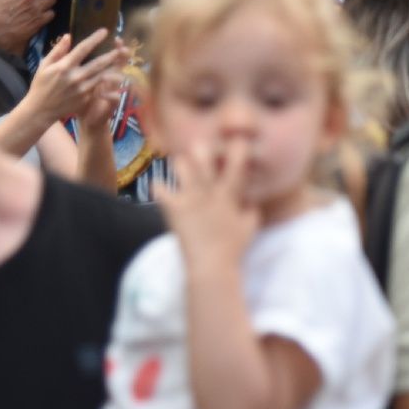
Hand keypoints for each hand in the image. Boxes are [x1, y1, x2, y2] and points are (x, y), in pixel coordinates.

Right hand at [25, 30, 130, 124]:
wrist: (40, 110)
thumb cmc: (40, 85)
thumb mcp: (44, 66)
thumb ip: (57, 51)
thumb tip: (68, 36)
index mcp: (64, 67)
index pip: (83, 48)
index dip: (95, 39)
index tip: (105, 31)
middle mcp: (75, 77)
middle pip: (98, 62)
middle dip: (111, 53)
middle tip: (121, 46)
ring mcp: (82, 89)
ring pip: (102, 75)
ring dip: (113, 66)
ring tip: (121, 59)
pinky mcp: (85, 98)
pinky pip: (98, 86)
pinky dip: (106, 79)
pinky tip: (113, 72)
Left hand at [159, 137, 260, 266]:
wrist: (211, 267)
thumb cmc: (233, 249)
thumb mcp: (250, 228)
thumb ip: (251, 211)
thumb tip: (251, 201)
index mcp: (229, 195)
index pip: (236, 164)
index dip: (237, 149)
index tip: (237, 140)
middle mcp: (210, 192)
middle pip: (205, 160)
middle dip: (202, 149)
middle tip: (199, 145)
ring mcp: (191, 199)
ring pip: (182, 168)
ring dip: (180, 163)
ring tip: (178, 162)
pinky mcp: (175, 210)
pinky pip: (161, 191)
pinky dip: (158, 187)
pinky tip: (157, 185)